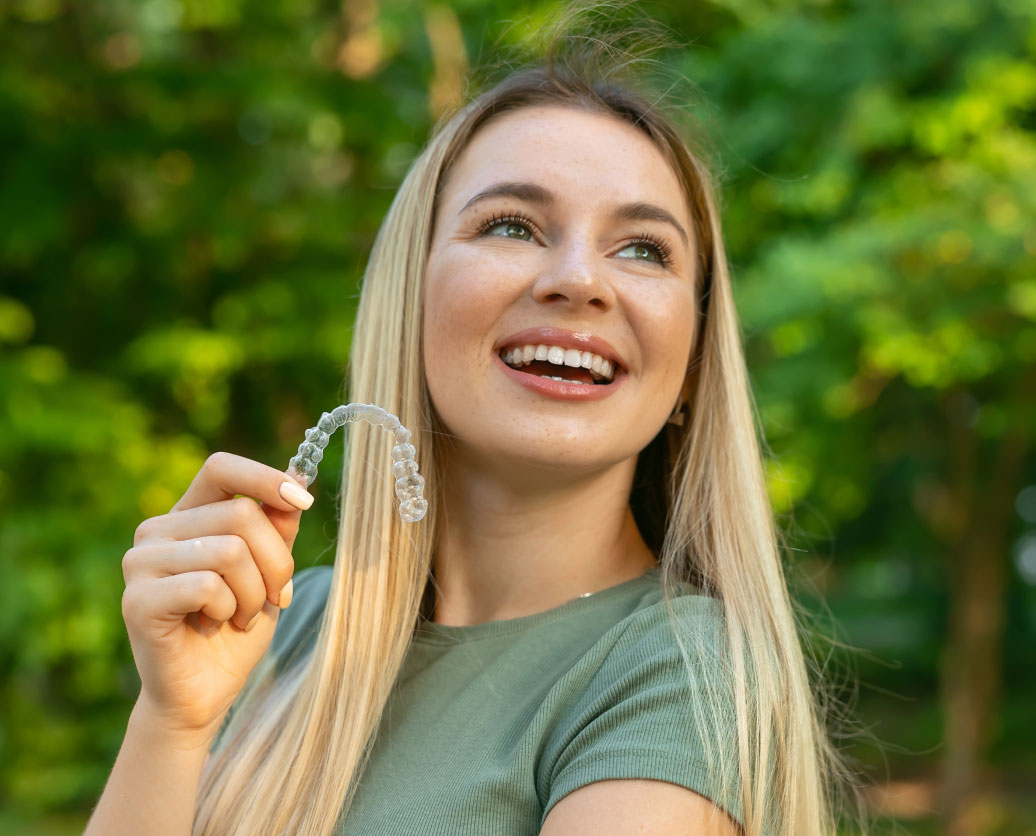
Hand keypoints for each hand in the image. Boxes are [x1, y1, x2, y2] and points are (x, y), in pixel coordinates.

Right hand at [120, 452, 313, 737]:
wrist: (204, 694)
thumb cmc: (237, 627)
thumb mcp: (269, 571)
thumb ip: (277, 528)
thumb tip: (297, 484)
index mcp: (187, 515)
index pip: (221, 468)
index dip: (266, 478)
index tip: (304, 501)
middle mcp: (156, 531)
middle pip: (241, 513)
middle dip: (276, 561)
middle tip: (275, 597)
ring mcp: (141, 563)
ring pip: (230, 550)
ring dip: (254, 593)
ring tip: (241, 616)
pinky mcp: (138, 600)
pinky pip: (209, 585)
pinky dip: (230, 610)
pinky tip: (215, 626)